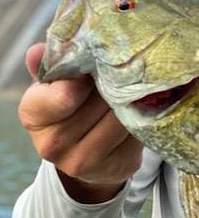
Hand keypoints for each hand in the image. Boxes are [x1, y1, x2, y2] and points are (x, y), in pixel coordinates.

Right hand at [17, 43, 142, 202]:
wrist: (87, 155)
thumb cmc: (72, 108)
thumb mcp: (55, 85)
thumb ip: (51, 66)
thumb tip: (38, 50)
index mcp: (34, 115)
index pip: (63, 95)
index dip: (86, 79)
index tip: (96, 70)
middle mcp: (54, 144)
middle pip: (101, 102)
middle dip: (116, 83)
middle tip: (128, 67)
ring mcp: (86, 160)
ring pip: (122, 117)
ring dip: (134, 98)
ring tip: (137, 85)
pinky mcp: (117, 167)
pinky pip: (140, 132)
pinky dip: (145, 116)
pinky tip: (144, 106)